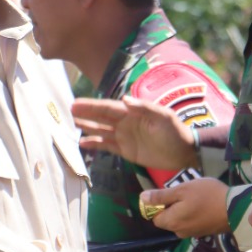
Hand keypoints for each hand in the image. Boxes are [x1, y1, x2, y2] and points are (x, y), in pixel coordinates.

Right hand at [73, 96, 199, 171]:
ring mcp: (125, 137)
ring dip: (86, 128)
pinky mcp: (126, 151)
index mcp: (132, 113)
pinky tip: (82, 143)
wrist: (185, 152)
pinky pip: (107, 146)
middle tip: (65, 112)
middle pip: (100, 118)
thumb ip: (144, 107)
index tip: (75, 104)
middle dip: (84, 114)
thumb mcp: (163, 117)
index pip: (107, 108)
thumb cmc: (176, 132)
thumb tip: (123, 99)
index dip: (91, 106)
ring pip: (100, 131)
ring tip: (69, 125)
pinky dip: (95, 144)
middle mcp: (125, 123)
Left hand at [142, 177, 229, 236]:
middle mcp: (179, 231)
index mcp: (171, 222)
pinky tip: (203, 205)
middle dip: (172, 207)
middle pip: (167, 219)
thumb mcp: (181, 190)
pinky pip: (190, 223)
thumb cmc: (206, 196)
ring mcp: (191, 233)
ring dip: (183, 210)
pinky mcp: (202, 232)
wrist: (235, 208)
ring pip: (179, 220)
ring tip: (196, 198)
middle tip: (185, 193)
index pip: (155, 217)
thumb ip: (161, 196)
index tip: (171, 194)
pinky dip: (192, 214)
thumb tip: (142, 199)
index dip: (159, 205)